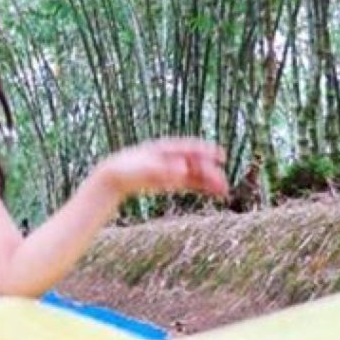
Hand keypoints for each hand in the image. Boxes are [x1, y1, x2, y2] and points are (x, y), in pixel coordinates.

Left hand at [96, 138, 229, 204]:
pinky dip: (200, 185)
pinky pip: (189, 182)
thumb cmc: (125, 170)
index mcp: (163, 149)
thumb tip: (184, 171)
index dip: (206, 151)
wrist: (114, 177)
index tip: (221, 156)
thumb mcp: (142, 170)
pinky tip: (212, 191)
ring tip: (224, 190)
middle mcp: (170, 157)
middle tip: (224, 184)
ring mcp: (171, 168)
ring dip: (209, 180)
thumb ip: (163, 170)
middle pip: (195, 163)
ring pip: (195, 173)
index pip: (189, 148)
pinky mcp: (169, 179)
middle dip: (211, 172)